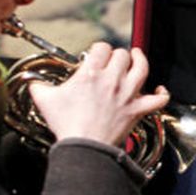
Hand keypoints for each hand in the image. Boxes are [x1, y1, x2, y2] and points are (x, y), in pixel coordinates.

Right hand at [30, 43, 168, 147]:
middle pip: (123, 55)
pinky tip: (160, 89)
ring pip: (142, 68)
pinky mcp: (137, 110)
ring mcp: (128, 95)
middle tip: (114, 59)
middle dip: (118, 54)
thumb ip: (39, 86)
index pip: (101, 48)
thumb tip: (34, 83)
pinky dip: (162, 93)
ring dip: (141, 60)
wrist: (84, 146)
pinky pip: (158, 100)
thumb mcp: (45, 100)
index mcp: (91, 73)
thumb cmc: (67, 124)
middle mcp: (112, 80)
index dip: (99, 48)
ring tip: (138, 56)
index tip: (97, 54)